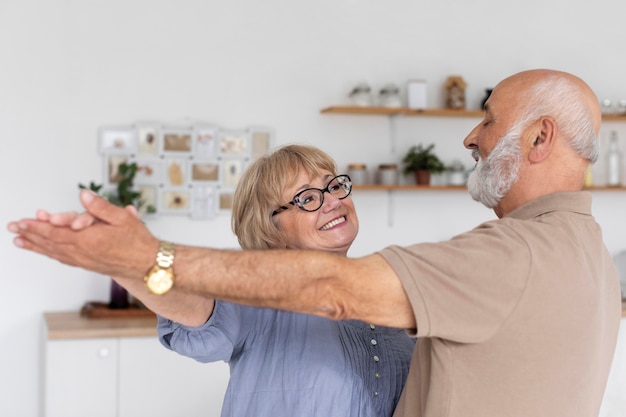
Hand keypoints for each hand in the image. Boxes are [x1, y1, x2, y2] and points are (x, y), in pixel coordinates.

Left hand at [7, 190, 156, 278]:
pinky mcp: (87, 265)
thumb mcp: (123, 218)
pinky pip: (63, 258)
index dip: (38, 226)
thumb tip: (84, 196)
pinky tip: (43, 251)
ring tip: (20, 241)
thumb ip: (101, 207)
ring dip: (35, 245)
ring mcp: (84, 261)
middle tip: (14, 228)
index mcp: (89, 239)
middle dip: (30, 234)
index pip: (56, 232)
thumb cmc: (138, 242)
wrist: (147, 266)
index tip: (23, 220)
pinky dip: (49, 253)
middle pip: (50, 242)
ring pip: (54, 252)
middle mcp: (83, 252)